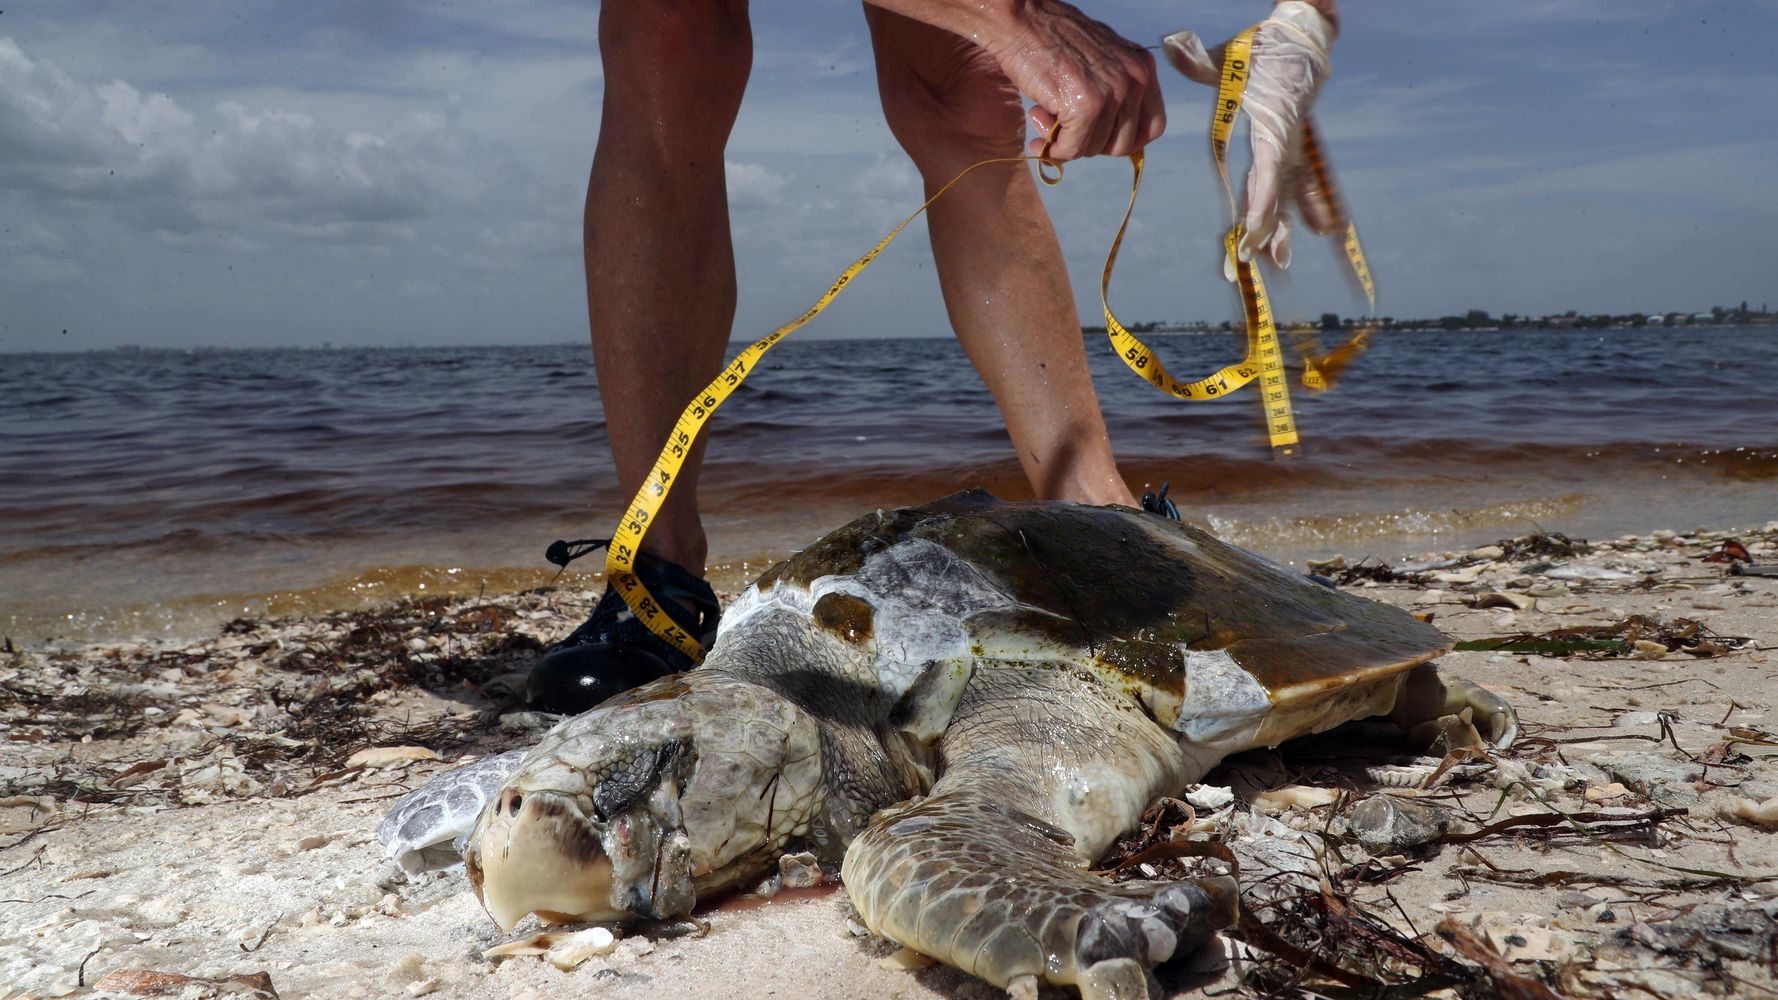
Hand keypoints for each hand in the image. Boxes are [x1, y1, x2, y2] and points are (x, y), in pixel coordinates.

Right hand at [979, 0, 1165, 161]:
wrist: (1022, 19)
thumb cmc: (1052, 37)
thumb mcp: (1098, 60)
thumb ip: (1113, 90)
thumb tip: (1108, 133)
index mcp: (1142, 67)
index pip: (1152, 127)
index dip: (1123, 140)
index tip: (1099, 138)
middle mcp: (1134, 79)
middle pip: (1122, 144)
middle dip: (1091, 144)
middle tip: (1065, 128)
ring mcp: (1112, 93)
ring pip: (1094, 149)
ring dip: (1065, 142)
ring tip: (1044, 115)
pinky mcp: (1085, 106)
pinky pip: (1072, 148)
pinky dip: (1052, 147)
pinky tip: (1037, 127)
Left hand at [1162, 1, 1336, 277]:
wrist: (1302, 34)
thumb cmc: (1262, 46)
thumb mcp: (1228, 53)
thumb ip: (1198, 56)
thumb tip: (1172, 43)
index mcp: (1271, 122)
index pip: (1268, 168)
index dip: (1262, 199)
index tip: (1252, 227)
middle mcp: (1287, 138)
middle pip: (1277, 191)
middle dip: (1264, 229)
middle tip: (1249, 260)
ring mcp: (1294, 143)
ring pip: (1291, 192)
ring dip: (1285, 227)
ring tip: (1280, 263)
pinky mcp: (1296, 143)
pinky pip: (1303, 180)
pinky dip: (1313, 205)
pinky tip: (1324, 230)